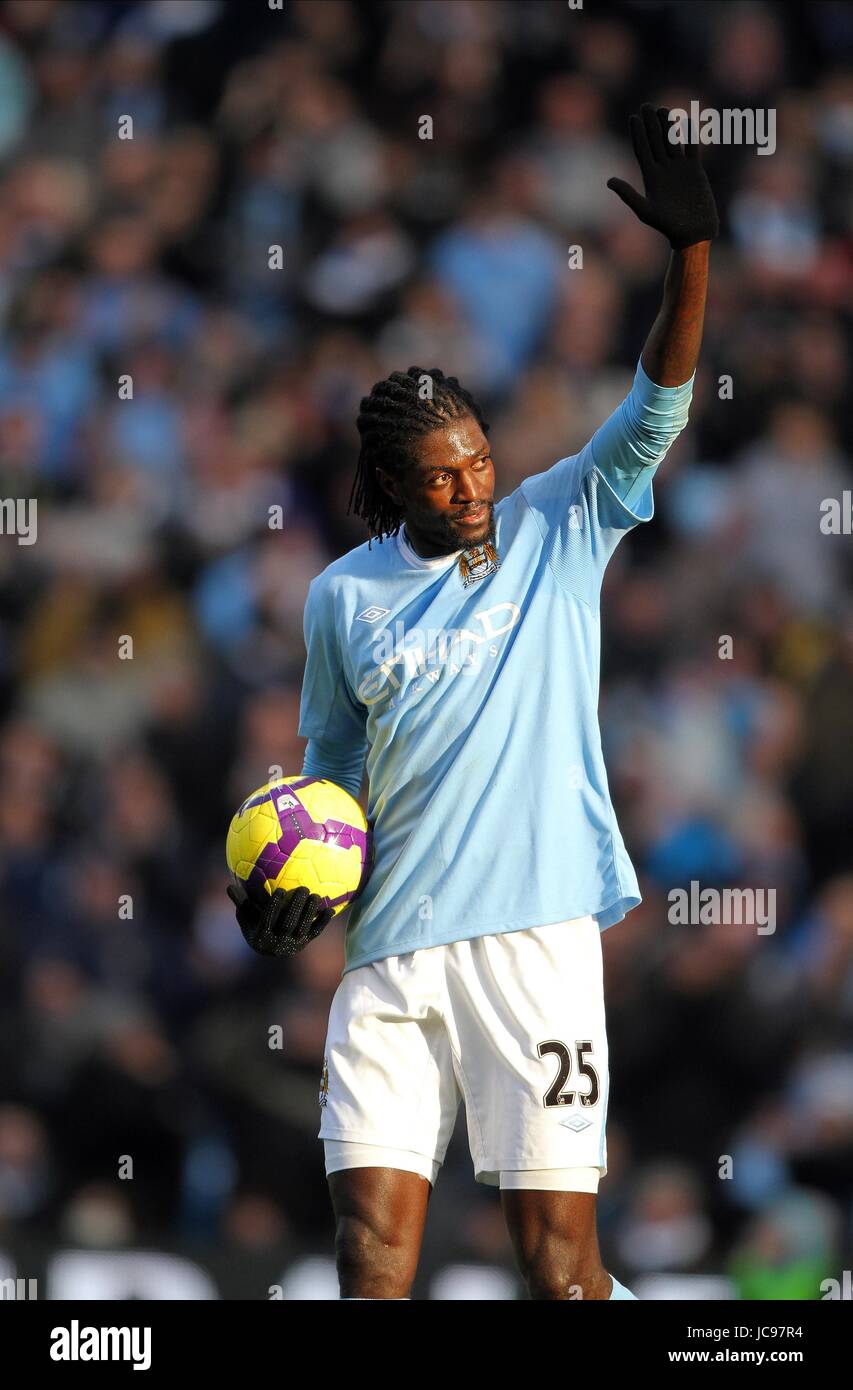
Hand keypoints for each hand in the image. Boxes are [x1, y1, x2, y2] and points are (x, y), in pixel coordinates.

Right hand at [227, 879, 333, 956]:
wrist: (269, 948)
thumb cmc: (255, 925)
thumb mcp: (245, 916)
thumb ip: (240, 902)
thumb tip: (228, 887)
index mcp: (262, 936)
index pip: (268, 920)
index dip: (274, 906)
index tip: (280, 890)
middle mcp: (277, 943)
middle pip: (288, 924)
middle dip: (296, 907)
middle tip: (303, 888)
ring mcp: (292, 944)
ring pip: (303, 928)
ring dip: (310, 912)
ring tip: (315, 895)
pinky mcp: (304, 943)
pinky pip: (315, 933)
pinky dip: (322, 922)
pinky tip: (330, 910)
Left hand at [607, 104, 718, 250]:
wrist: (693, 233)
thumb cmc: (668, 226)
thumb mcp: (645, 211)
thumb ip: (628, 195)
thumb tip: (608, 181)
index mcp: (651, 178)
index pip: (642, 150)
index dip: (638, 134)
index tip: (634, 117)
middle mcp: (664, 171)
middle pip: (656, 142)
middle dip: (651, 124)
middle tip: (646, 105)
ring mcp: (679, 169)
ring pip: (673, 142)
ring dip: (668, 126)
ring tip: (663, 110)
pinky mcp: (695, 170)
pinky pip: (692, 148)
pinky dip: (690, 135)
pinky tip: (687, 120)